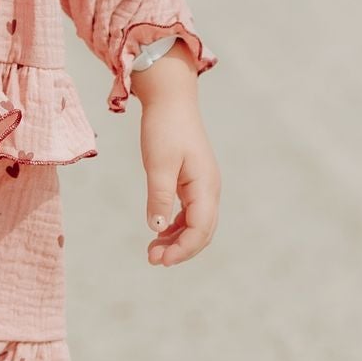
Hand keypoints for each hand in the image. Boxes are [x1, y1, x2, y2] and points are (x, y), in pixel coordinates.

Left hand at [134, 58, 219, 267]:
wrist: (170, 100)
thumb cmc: (164, 128)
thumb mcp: (158, 163)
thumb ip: (159, 196)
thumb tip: (157, 228)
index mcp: (205, 186)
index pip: (201, 228)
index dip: (183, 248)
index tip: (161, 260)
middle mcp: (209, 189)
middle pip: (202, 231)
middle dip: (180, 249)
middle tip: (152, 259)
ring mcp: (203, 186)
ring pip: (196, 224)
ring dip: (177, 240)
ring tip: (152, 252)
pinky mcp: (193, 182)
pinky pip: (189, 213)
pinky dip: (176, 226)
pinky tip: (159, 232)